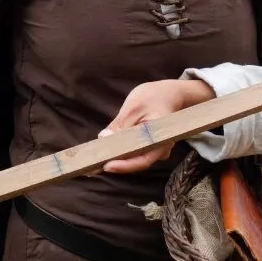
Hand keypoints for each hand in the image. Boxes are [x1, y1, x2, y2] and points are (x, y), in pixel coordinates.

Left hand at [100, 79, 214, 173]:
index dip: (124, 166)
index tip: (106, 165)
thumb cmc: (153, 97)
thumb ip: (120, 124)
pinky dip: (119, 152)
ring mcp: (155, 149)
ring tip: (95, 159)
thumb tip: (104, 138)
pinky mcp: (148, 147)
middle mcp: (161, 149)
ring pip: (134, 158)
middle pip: (136, 162)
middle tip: (93, 165)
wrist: (168, 93)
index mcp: (161, 139)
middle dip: (116, 163)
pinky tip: (104, 150)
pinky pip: (133, 152)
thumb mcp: (134, 107)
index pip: (143, 160)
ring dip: (116, 158)